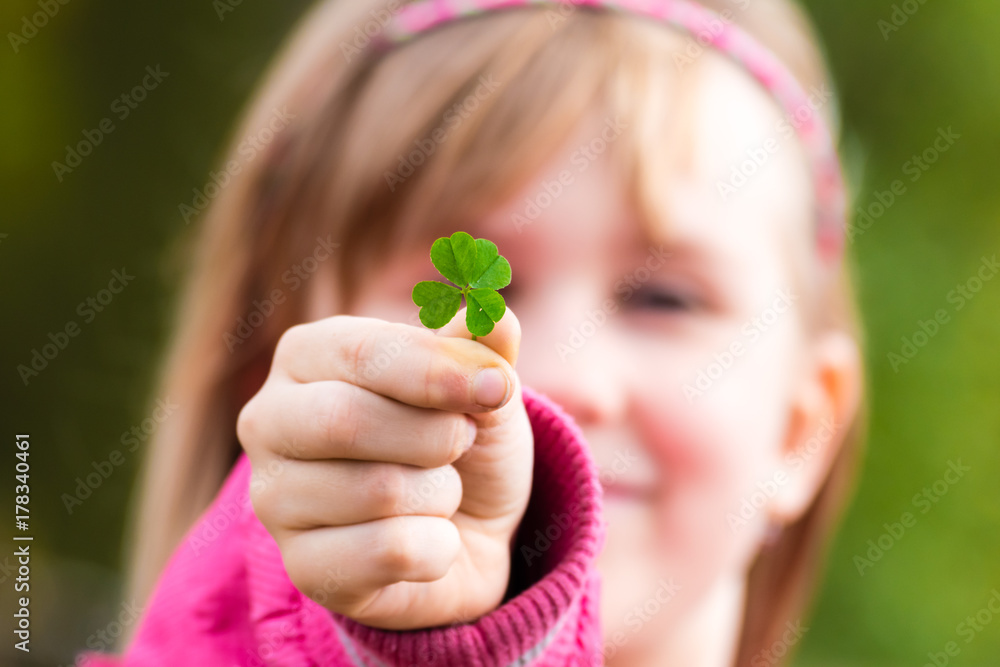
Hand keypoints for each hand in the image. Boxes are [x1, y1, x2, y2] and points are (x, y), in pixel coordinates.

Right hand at [236, 307, 531, 628]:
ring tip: (438, 490)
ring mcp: (276, 499)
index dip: (438, 370)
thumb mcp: (483, 380)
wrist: (472, 530)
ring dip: (442, 493)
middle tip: (463, 441)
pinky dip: (438, 546)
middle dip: (436, 435)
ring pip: (378, 492)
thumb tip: (494, 315)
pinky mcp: (303, 567)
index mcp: (306, 355)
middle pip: (347, 421)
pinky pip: (390, 552)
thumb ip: (486, 343)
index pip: (362, 352)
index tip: (499, 386)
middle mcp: (270, 421)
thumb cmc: (461, 436)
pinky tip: (430, 539)